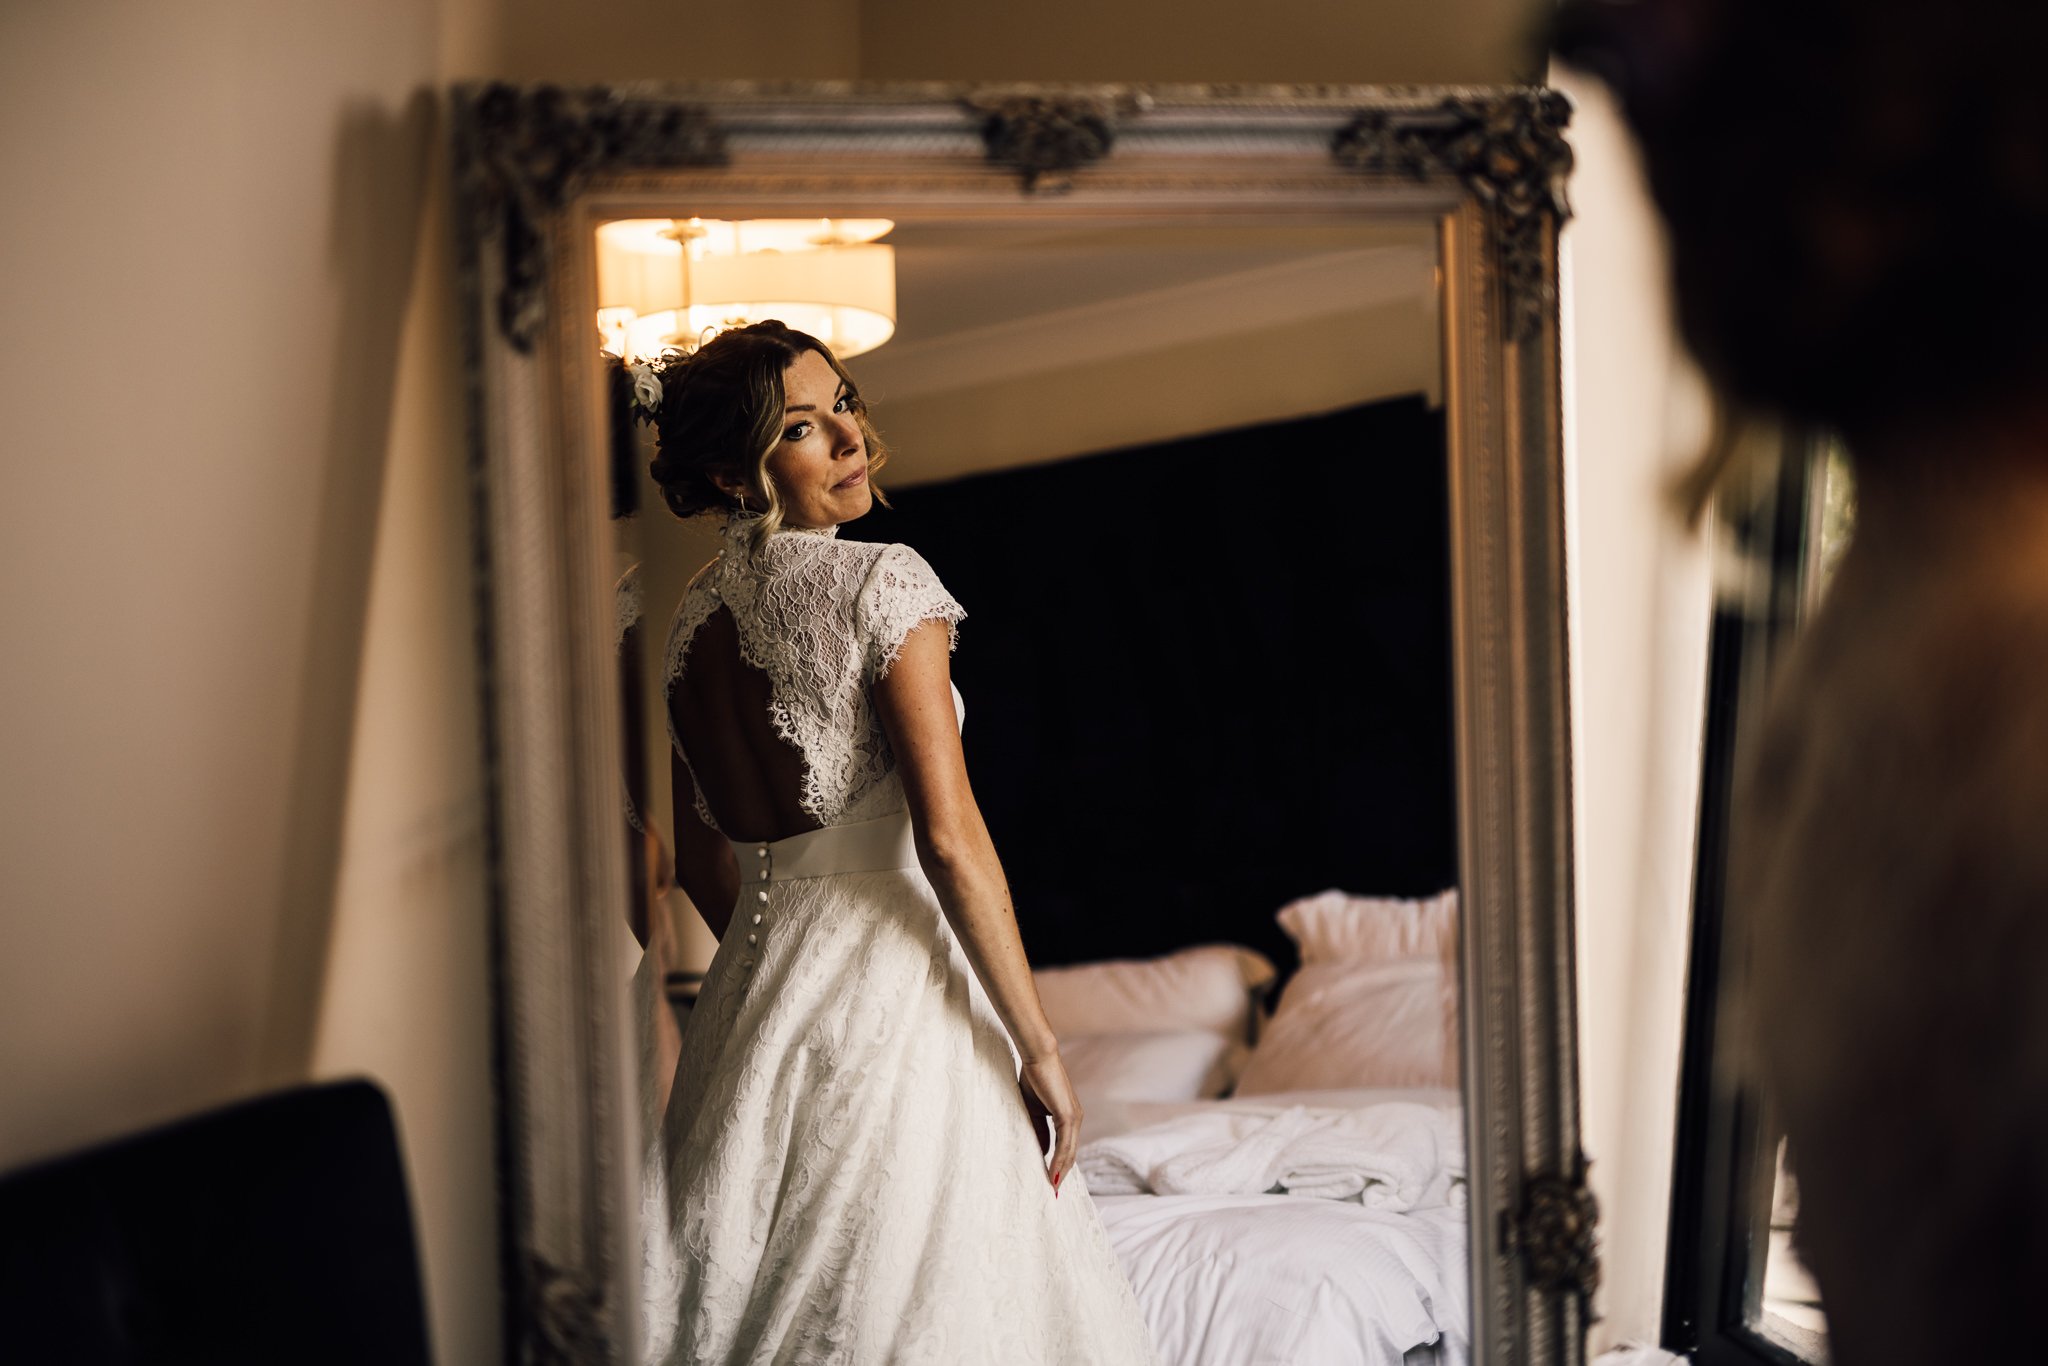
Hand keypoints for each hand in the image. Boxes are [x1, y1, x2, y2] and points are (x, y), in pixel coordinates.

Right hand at [1018, 1052, 1082, 1193]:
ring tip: (1053, 1189)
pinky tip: (1053, 1173)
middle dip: (1062, 1173)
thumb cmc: (1034, 1078)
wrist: (1037, 1057)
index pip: (1066, 1147)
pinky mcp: (1068, 1115)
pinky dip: (1059, 1160)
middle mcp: (1075, 1119)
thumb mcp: (1034, 1110)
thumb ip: (1039, 1129)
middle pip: (1071, 1153)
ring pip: (1069, 1151)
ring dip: (1061, 1171)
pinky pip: (1064, 1143)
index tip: (1051, 1181)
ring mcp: (1073, 1117)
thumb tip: (1043, 1150)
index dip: (1060, 1164)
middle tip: (1053, 1193)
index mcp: (1068, 1117)